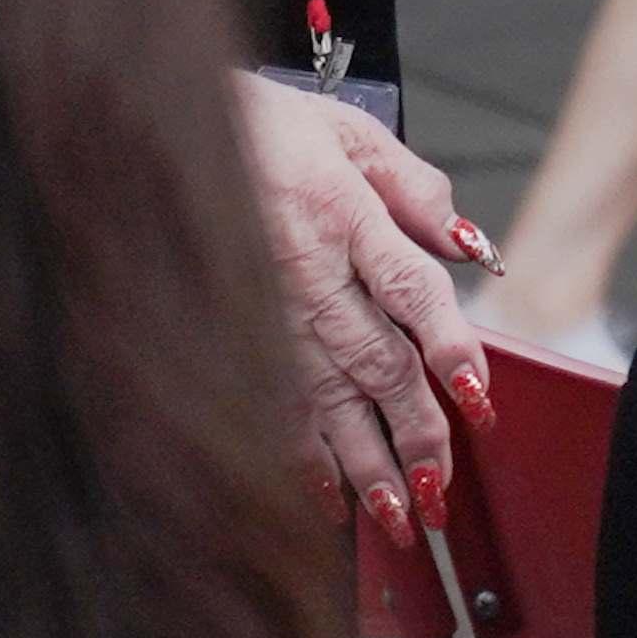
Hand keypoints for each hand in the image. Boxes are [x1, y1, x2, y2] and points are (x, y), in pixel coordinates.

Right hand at [237, 72, 498, 542]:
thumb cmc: (259, 125)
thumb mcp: (348, 129)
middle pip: (375, 364)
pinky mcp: (230, 327)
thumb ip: (415, 187)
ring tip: (398, 516)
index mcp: (343, 213)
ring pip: (324, 399)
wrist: (158, 121)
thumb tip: (467, 244)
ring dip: (363, 463)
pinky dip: (297, 455)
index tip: (478, 401)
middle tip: (442, 490)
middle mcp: (305, 270)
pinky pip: (268, 401)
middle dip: (414, 433)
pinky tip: (324, 497)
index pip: (412, 293)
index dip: (451, 350)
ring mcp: (263, 306)